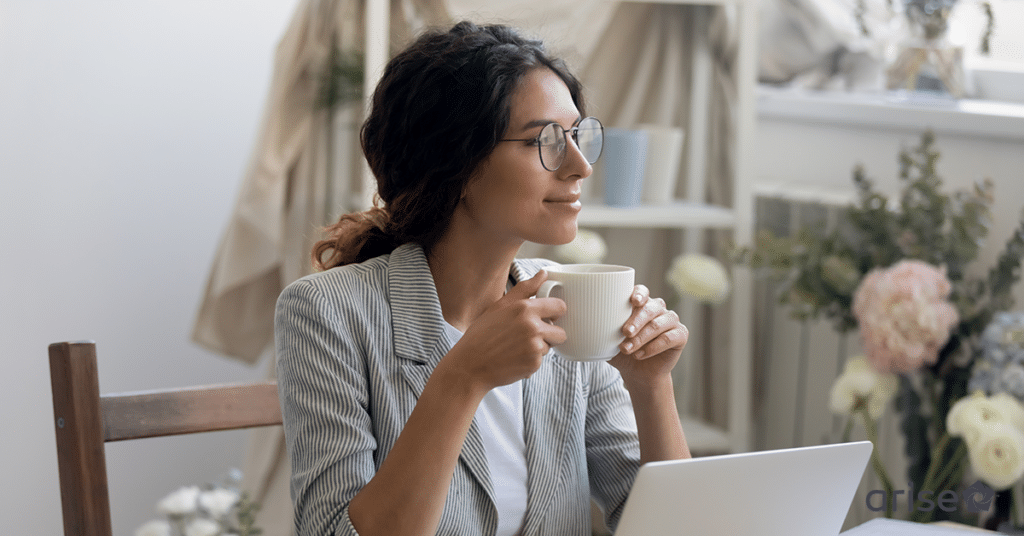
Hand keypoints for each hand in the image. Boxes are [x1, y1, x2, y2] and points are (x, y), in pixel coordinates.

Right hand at [444, 270, 565, 392]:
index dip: (556, 312)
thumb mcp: (499, 306)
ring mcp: (534, 347)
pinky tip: (514, 358)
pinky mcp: (533, 364)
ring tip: (517, 347)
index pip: (560, 307)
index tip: (549, 316)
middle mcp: (533, 327)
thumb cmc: (481, 335)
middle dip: (550, 334)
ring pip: (550, 347)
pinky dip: (530, 360)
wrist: (470, 366)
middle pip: (561, 332)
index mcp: (525, 309)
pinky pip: (541, 360)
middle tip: (530, 335)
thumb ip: (525, 289)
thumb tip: (543, 274)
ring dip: (538, 348)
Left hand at [608, 285, 687, 386]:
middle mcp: (658, 308)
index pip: (642, 291)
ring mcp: (671, 320)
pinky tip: (640, 355)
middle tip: (625, 333)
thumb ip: (599, 328)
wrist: (638, 374)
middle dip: (636, 321)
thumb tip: (579, 320)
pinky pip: (670, 337)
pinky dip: (654, 347)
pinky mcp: (681, 334)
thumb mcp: (607, 340)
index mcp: (641, 303)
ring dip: (642, 337)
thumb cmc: (621, 352)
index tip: (632, 302)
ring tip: (628, 350)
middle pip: (650, 308)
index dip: (639, 294)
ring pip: (658, 324)